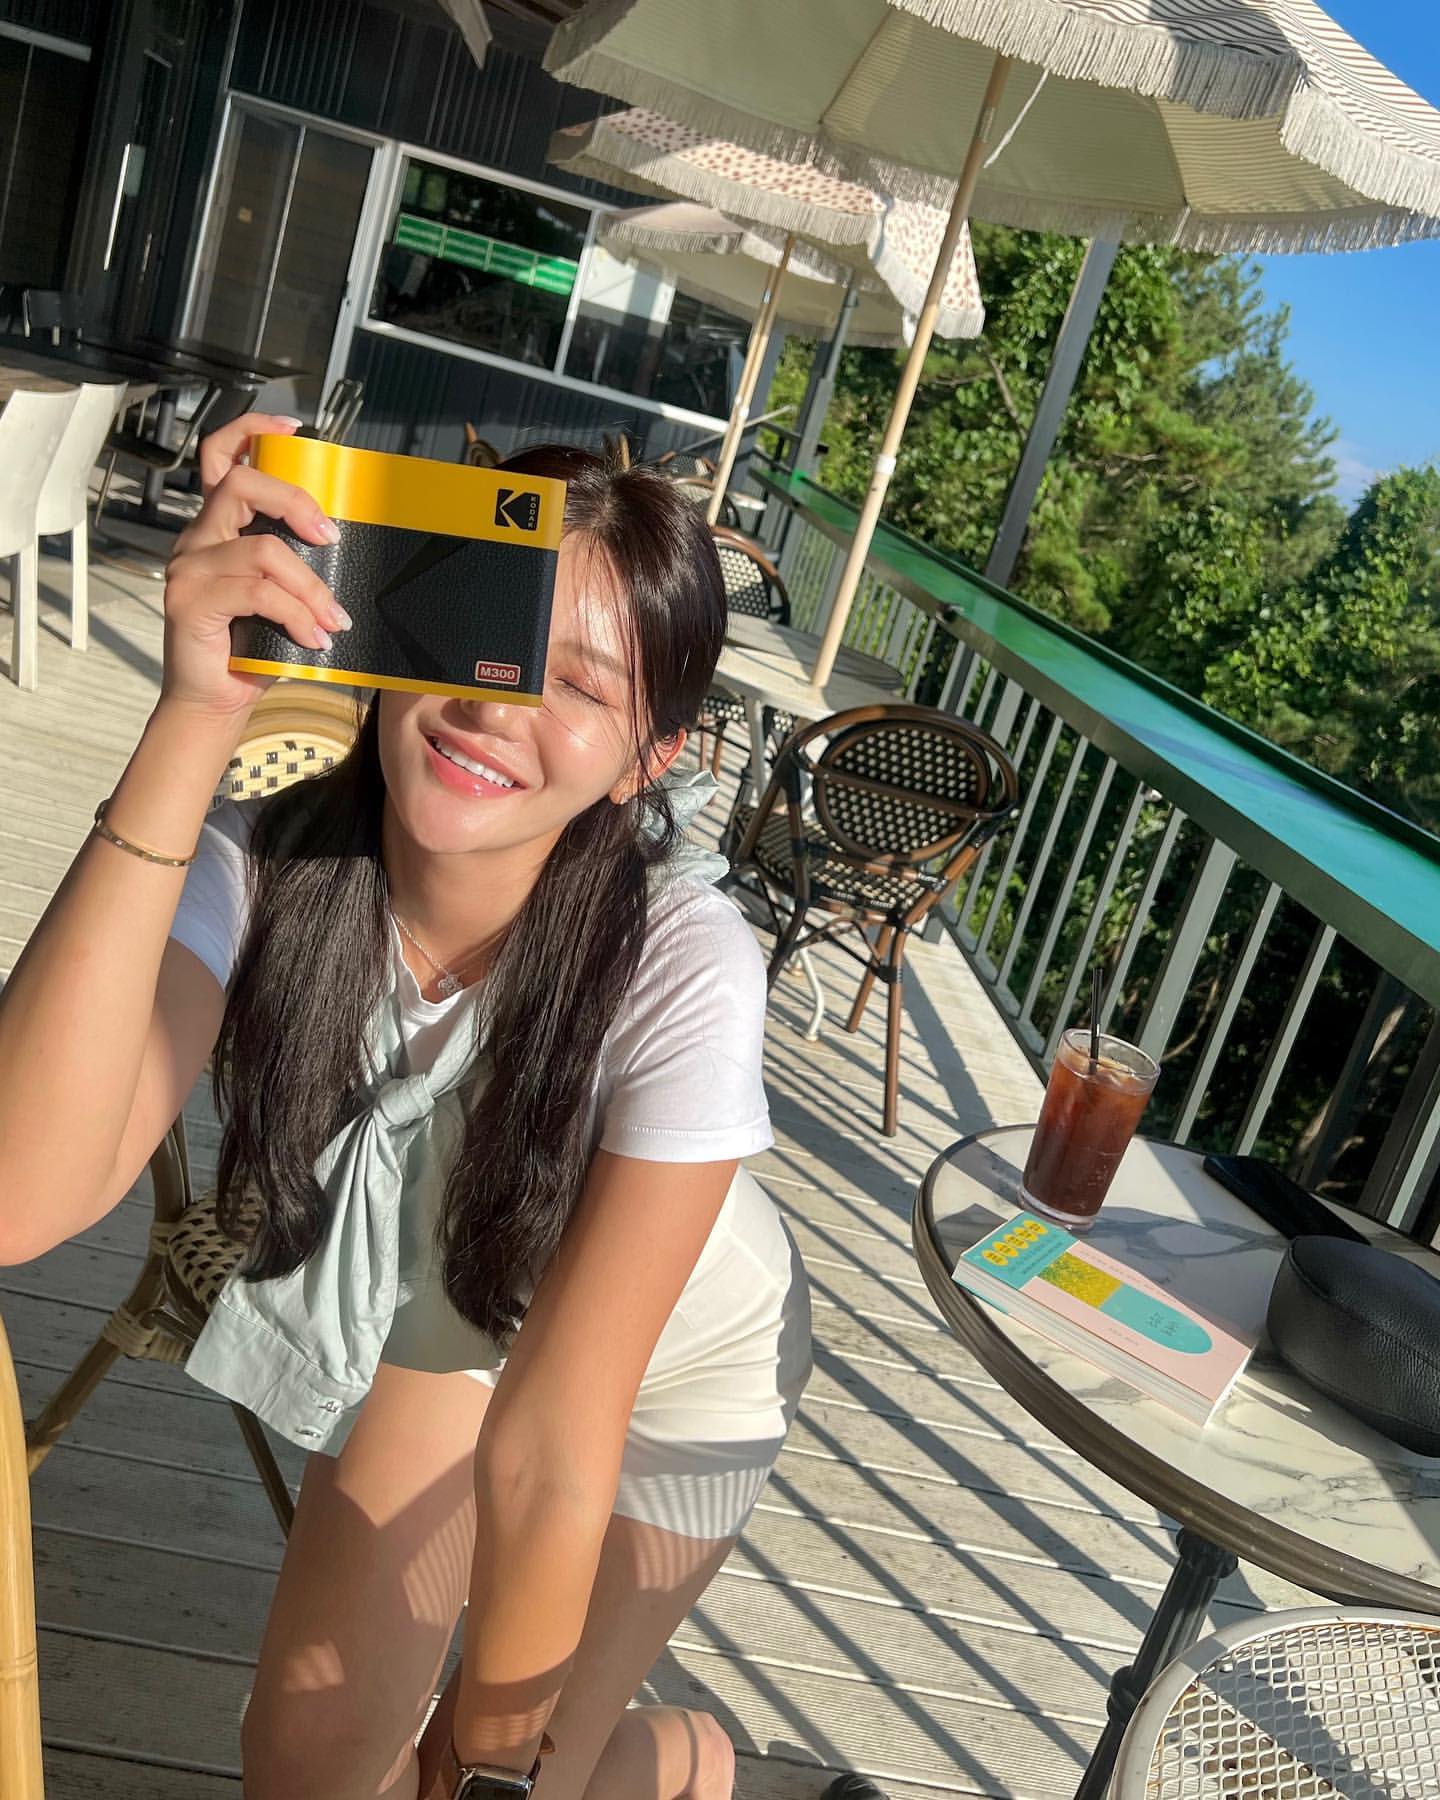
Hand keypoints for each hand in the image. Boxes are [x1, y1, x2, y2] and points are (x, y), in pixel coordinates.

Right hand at [160, 412, 351, 721]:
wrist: (216, 701)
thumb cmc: (251, 649)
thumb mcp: (280, 596)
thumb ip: (295, 564)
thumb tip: (344, 545)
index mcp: (218, 528)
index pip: (220, 457)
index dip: (252, 431)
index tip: (295, 427)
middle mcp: (197, 539)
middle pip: (240, 485)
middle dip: (295, 503)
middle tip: (331, 539)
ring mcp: (188, 567)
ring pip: (261, 549)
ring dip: (310, 586)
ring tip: (332, 620)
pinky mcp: (189, 601)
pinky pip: (257, 592)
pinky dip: (295, 614)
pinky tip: (312, 637)